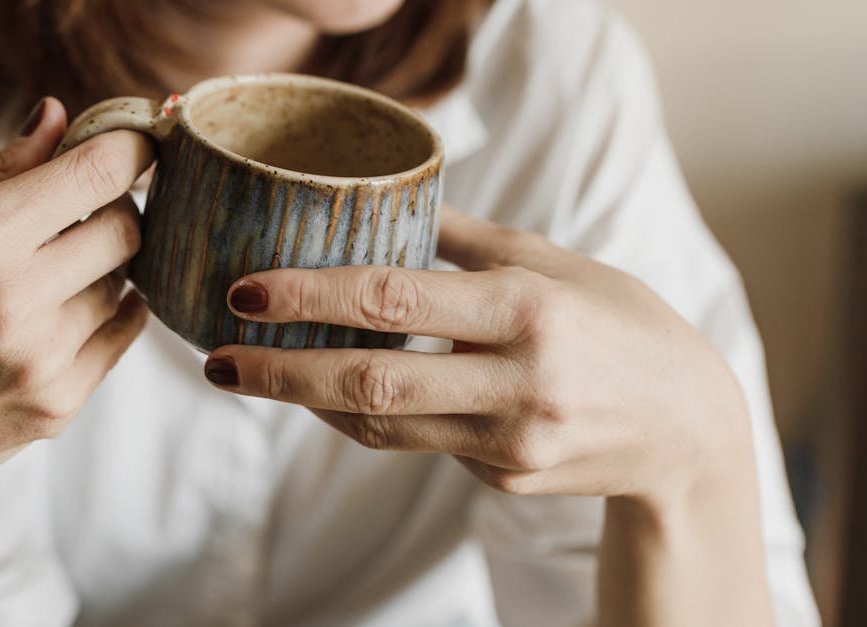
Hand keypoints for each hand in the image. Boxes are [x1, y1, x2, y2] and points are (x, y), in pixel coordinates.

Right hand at [0, 97, 152, 531]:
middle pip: (127, 225)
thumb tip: (56, 115)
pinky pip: (124, 331)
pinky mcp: (63, 400)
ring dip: (106, 266)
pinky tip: (69, 310)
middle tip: (85, 214)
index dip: (130, 149)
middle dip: (117, 208)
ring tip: (54, 275)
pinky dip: (110, 311)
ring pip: (127, 281)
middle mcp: (16, 295)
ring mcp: (44, 355)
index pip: (96, 173)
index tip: (135, 145)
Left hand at [202, 208, 751, 506]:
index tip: (247, 291)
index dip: (311, 296)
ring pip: (382, 425)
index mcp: (528, 309)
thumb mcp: (559, 264)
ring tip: (251, 374)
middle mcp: (518, 380)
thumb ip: (472, 240)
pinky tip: (332, 394)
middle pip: (372, 381)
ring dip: (308, 400)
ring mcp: (510, 442)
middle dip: (281, 372)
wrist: (689, 431)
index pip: (396, 299)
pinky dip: (368, 418)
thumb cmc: (622, 325)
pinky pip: (417, 445)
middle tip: (216, 359)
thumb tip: (392, 205)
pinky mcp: (502, 479)